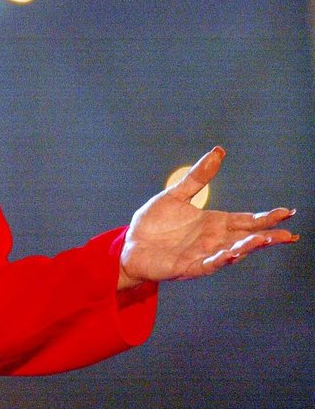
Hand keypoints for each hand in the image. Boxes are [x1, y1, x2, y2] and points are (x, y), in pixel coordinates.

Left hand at [119, 147, 297, 288]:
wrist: (129, 244)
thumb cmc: (153, 223)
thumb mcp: (175, 195)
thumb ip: (197, 177)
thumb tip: (218, 151)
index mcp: (213, 223)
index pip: (245, 220)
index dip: (266, 217)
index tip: (287, 212)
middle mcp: (212, 240)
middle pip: (245, 238)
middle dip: (267, 237)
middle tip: (289, 234)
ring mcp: (202, 254)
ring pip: (231, 252)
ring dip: (247, 247)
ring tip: (263, 240)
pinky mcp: (187, 267)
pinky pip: (207, 264)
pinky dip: (220, 259)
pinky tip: (231, 254)